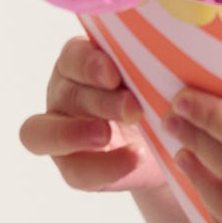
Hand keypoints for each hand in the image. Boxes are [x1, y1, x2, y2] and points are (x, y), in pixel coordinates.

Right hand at [18, 36, 166, 193]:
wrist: (176, 147)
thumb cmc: (162, 101)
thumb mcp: (162, 82)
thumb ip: (156, 68)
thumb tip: (171, 52)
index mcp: (82, 64)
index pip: (73, 56)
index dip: (87, 63)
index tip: (113, 73)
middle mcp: (66, 95)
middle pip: (67, 94)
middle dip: (99, 101)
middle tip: (132, 108)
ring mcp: (60, 132)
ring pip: (45, 132)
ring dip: (76, 133)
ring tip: (106, 135)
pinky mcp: (72, 167)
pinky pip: (76, 170)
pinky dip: (104, 166)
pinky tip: (133, 159)